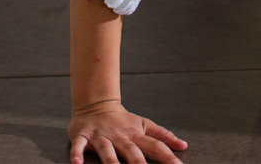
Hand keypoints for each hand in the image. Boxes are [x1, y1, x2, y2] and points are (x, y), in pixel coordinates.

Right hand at [69, 101, 186, 163]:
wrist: (95, 104)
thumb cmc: (122, 120)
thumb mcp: (144, 125)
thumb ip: (163, 135)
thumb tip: (183, 145)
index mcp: (135, 135)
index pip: (155, 146)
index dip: (168, 157)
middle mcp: (119, 136)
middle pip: (131, 151)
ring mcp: (101, 136)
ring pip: (107, 150)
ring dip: (111, 162)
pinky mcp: (83, 136)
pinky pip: (79, 146)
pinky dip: (77, 154)